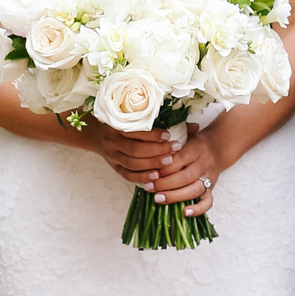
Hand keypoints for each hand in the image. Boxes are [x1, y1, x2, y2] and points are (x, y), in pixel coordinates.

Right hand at [69, 116, 227, 217]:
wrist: (98, 133)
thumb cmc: (125, 123)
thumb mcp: (140, 118)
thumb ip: (166, 120)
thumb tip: (196, 126)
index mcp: (116, 125)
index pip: (136, 131)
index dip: (153, 134)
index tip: (169, 135)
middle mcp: (112, 141)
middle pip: (135, 149)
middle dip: (156, 151)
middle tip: (174, 151)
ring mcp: (112, 156)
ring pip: (132, 163)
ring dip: (151, 165)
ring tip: (168, 165)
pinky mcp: (114, 168)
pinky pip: (128, 175)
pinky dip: (142, 177)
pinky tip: (156, 178)